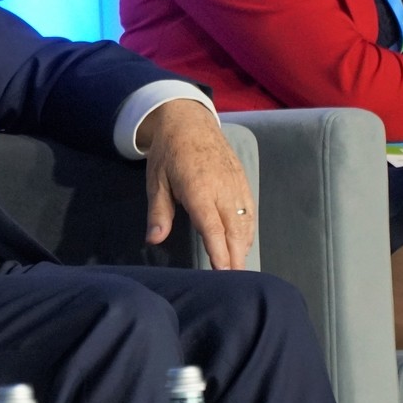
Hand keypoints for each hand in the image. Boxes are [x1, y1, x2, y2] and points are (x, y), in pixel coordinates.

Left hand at [136, 100, 254, 270]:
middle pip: (234, 229)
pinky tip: (243, 244)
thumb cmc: (169, 152)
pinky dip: (248, 230)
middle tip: (237, 282)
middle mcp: (222, 188)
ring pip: (245, 221)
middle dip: (236, 256)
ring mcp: (236, 184)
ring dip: (244, 246)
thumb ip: (158, 212)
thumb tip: (153, 239)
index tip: (224, 272)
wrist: (190, 120)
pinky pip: (249, 210)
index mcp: (199, 188)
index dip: (219, 250)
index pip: (212, 226)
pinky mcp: (242, 180)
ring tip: (240, 269)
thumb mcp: (156, 180)